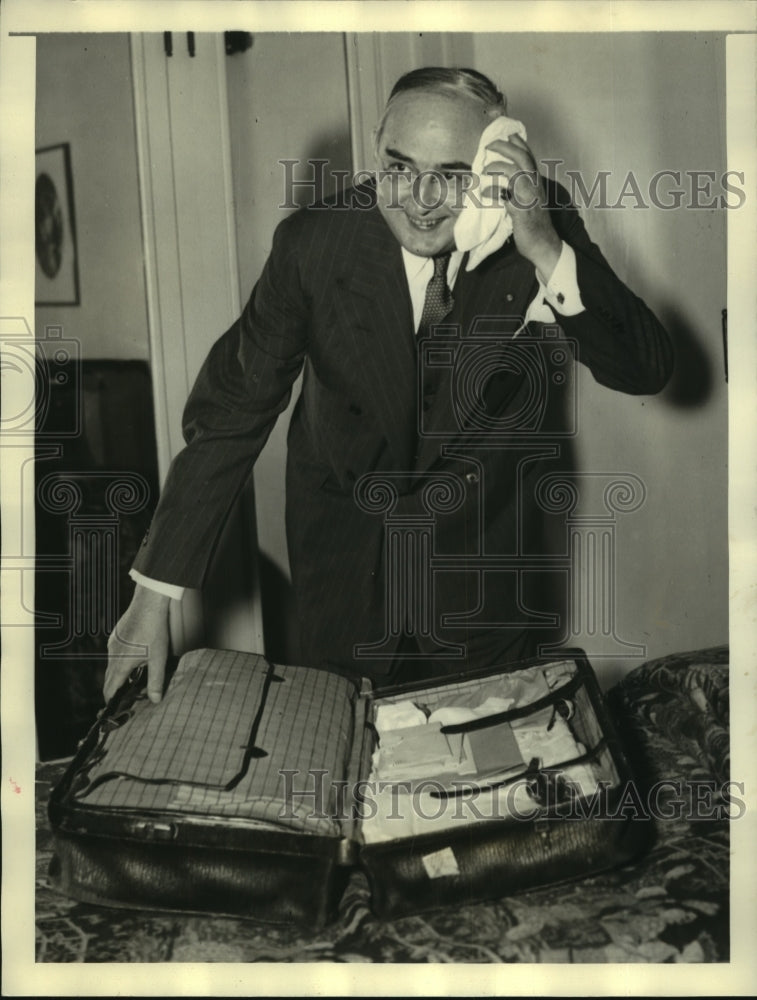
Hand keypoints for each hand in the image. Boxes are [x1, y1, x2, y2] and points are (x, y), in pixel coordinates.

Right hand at [104, 585, 170, 703]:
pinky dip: (120, 660)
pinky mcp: (116, 634)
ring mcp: (113, 643)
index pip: (110, 688)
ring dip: (118, 674)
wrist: (148, 604)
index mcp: (121, 664)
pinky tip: (132, 658)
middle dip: (114, 688)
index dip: (110, 699)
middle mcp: (113, 654)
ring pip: (112, 664)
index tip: (112, 707)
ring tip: (129, 679)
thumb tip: (155, 699)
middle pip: (109, 677)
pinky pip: (114, 652)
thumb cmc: (154, 630)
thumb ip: (155, 681)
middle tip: (121, 697)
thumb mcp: (158, 659)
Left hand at [482, 134, 561, 278]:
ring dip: (498, 167)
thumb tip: (506, 180)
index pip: (529, 157)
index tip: (508, 134)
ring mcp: (528, 198)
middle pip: (522, 158)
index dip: (519, 143)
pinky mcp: (520, 211)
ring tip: (484, 170)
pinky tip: (484, 194)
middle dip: (505, 148)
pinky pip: (505, 197)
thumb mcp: (530, 201)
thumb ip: (521, 188)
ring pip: (515, 172)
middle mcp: (534, 186)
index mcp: (537, 182)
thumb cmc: (535, 224)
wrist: (544, 245)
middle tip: (490, 146)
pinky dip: (493, 192)